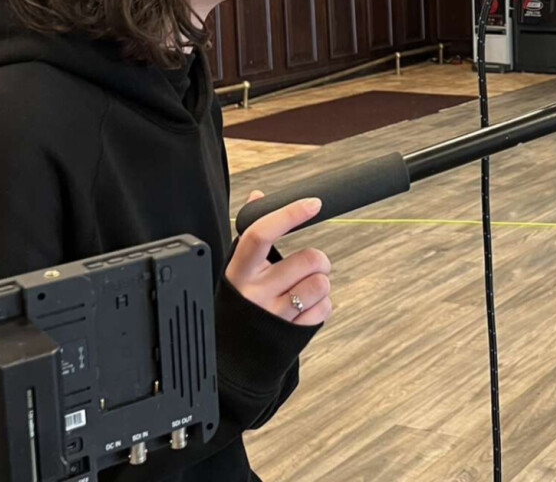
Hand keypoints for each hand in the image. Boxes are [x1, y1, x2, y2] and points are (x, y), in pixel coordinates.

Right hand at [225, 190, 331, 325]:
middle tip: (310, 266)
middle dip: (319, 260)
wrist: (230, 359)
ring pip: (321, 283)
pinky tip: (304, 308)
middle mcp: (255, 293)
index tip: (312, 203)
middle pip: (308, 259)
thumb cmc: (240, 307)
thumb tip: (258, 196)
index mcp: (239, 272)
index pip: (261, 234)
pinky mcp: (293, 334)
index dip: (289, 214)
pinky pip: (324, 307)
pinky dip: (321, 305)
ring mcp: (274, 315)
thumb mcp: (238, 271)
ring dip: (321, 283)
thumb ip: (251, 237)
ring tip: (305, 289)